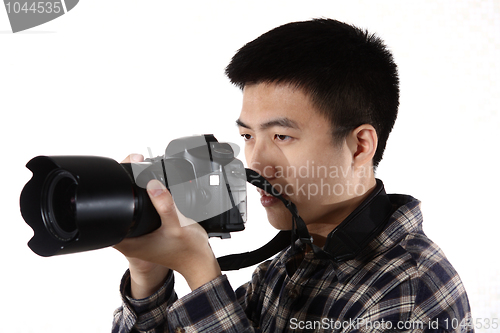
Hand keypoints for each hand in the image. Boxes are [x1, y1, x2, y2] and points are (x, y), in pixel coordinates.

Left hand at [114, 154, 220, 296]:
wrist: (199, 262)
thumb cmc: (189, 250)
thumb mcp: (178, 225)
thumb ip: (165, 205)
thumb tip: (153, 184)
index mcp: (129, 243)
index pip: (108, 215)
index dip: (113, 195)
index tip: (124, 179)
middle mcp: (129, 241)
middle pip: (115, 210)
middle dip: (124, 191)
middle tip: (137, 175)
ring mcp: (136, 238)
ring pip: (126, 212)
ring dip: (133, 197)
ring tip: (144, 183)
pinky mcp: (145, 235)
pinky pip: (137, 215)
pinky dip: (142, 204)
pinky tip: (152, 196)